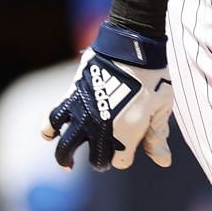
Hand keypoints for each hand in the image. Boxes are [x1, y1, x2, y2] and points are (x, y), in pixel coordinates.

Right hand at [43, 24, 174, 170]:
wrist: (134, 47)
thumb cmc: (153, 77)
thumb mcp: (162, 108)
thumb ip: (158, 136)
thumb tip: (164, 162)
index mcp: (127, 133)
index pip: (121, 161)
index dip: (125, 157)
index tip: (129, 148)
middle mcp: (103, 128)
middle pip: (96, 158)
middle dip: (100, 160)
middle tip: (101, 158)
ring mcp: (85, 114)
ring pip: (67, 146)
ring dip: (65, 157)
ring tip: (67, 163)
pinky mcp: (72, 98)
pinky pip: (53, 118)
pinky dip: (48, 129)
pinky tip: (49, 135)